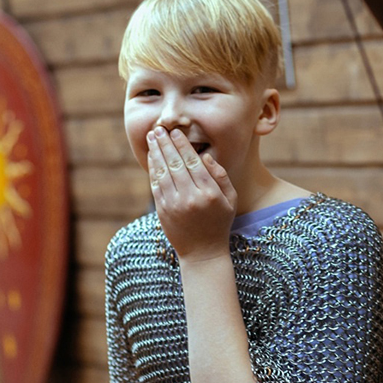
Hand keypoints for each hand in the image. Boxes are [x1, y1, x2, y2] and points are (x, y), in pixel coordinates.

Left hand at [147, 127, 236, 261]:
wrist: (202, 253)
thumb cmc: (219, 223)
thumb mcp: (230, 200)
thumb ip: (220, 176)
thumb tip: (205, 156)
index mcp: (209, 193)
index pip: (193, 162)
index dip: (183, 144)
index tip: (176, 131)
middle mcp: (191, 197)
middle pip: (175, 163)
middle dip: (166, 143)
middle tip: (159, 129)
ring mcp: (174, 205)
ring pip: (163, 172)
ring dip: (156, 152)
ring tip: (152, 137)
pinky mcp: (162, 211)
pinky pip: (156, 184)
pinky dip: (152, 168)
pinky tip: (151, 157)